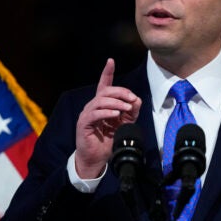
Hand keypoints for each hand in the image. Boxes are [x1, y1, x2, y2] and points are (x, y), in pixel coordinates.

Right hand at [75, 58, 141, 178]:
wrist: (97, 158)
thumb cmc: (108, 141)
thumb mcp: (125, 125)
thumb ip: (131, 112)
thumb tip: (137, 100)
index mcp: (102, 104)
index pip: (103, 85)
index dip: (107, 72)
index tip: (110, 61)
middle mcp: (93, 106)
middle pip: (106, 91)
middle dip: (121, 92)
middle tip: (132, 99)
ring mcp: (87, 114)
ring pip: (100, 100)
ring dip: (116, 102)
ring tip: (126, 108)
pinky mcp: (84, 124)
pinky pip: (95, 114)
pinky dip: (106, 112)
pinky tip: (116, 114)